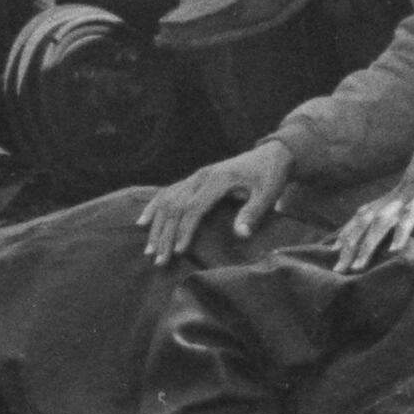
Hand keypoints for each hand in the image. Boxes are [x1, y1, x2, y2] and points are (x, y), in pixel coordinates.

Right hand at [140, 139, 297, 263]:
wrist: (271, 153)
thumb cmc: (271, 175)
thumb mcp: (268, 193)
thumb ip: (253, 212)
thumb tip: (240, 234)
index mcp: (218, 179)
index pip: (194, 207)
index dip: (185, 230)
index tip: (178, 251)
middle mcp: (201, 176)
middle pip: (175, 206)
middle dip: (165, 235)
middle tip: (158, 260)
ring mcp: (196, 176)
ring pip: (167, 200)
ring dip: (156, 226)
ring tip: (149, 250)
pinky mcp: (194, 179)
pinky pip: (168, 192)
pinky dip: (154, 207)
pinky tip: (143, 222)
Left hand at [330, 90, 413, 271]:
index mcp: (396, 194)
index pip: (364, 215)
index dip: (348, 233)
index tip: (333, 252)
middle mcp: (396, 194)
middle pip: (364, 222)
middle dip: (349, 246)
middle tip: (337, 269)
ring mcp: (409, 192)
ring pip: (381, 222)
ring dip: (368, 245)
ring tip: (358, 267)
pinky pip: (411, 215)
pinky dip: (402, 232)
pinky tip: (395, 251)